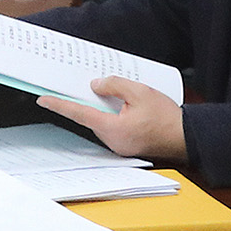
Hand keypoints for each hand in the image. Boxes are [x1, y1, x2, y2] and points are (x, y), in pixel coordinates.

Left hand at [38, 74, 184, 161]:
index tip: (43, 98)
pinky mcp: (125, 145)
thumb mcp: (140, 92)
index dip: (59, 104)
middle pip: (91, 116)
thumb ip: (114, 85)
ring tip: (113, 94)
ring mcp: (118, 145)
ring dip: (103, 108)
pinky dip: (111, 115)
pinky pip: (111, 127)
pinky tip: (122, 106)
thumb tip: (96, 85)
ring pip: (101, 121)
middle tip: (84, 84)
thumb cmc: (167, 118)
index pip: (79, 113)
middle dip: (87, 100)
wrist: (186, 137)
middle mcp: (112, 140)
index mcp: (112, 128)